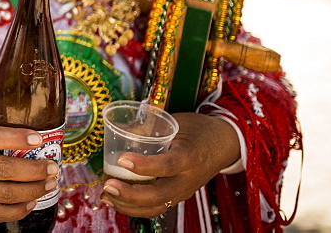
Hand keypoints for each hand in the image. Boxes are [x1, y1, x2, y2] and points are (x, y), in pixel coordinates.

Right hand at [0, 114, 59, 222]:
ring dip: (34, 189)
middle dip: (34, 169)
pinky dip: (19, 209)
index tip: (38, 139)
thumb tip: (24, 119)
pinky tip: (33, 200)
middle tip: (53, 166)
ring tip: (51, 182)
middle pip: (5, 169)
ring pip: (7, 193)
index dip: (17, 138)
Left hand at [101, 112, 240, 217]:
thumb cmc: (199, 129)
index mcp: (190, 156)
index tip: (122, 159)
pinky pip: (157, 207)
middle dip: (130, 194)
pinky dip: (136, 208)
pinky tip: (117, 201)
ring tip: (106, 196)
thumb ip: (151, 127)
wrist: (225, 144)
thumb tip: (120, 130)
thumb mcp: (177, 122)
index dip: (144, 165)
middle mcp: (188, 179)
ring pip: (156, 207)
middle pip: (160, 195)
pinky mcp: (178, 196)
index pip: (168, 165)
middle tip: (107, 185)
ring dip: (129, 206)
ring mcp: (184, 191)